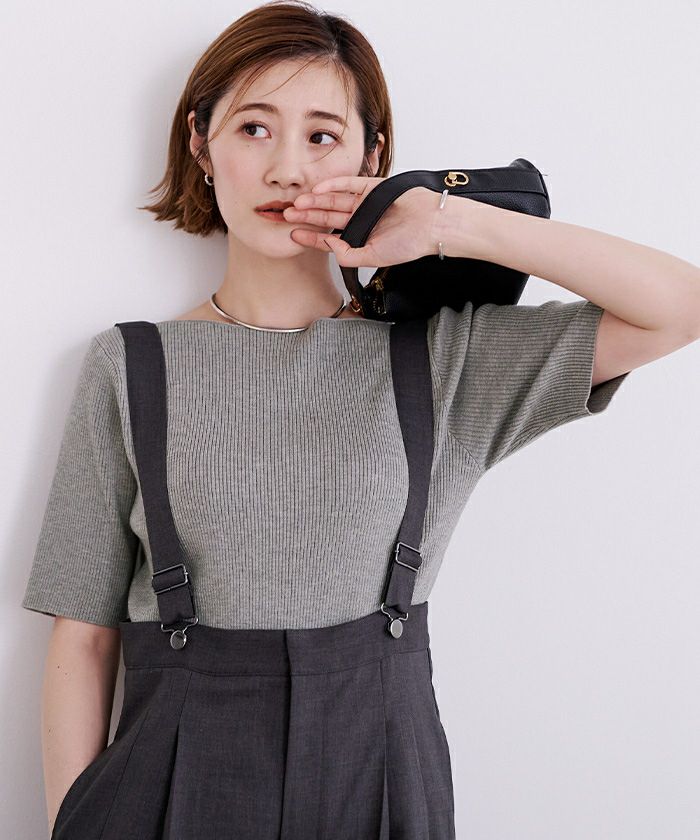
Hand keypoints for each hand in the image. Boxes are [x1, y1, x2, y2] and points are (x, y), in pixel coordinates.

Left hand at [284, 176, 438, 266]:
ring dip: (315, 201)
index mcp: (361, 238)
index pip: (330, 238)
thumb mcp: (373, 257)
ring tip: (296, 204)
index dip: (311, 237)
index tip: (293, 235)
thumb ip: (348, 255)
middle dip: (307, 216)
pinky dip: (332, 185)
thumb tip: (327, 244)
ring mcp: (365, 202)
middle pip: (327, 216)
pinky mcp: (371, 187)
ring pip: (333, 200)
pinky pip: (348, 184)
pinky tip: (316, 190)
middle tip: (286, 215)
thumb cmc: (410, 242)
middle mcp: (360, 219)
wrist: (431, 223)